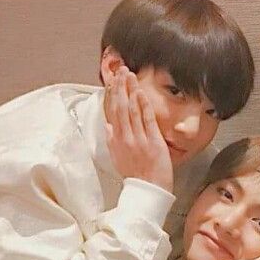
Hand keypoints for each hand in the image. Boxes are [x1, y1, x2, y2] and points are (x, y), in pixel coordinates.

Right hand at [105, 67, 172, 192]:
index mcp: (116, 141)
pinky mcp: (153, 141)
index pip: (112, 113)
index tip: (112, 81)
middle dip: (120, 87)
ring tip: (129, 74)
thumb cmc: (135, 175)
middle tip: (120, 70)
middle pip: (120, 108)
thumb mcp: (118, 158)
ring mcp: (139, 139)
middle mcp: (125, 138)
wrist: (148, 189)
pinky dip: (143, 105)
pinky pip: (146, 119)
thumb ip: (111, 140)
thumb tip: (107, 126)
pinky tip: (140, 92)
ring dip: (130, 90)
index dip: (112, 95)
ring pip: (132, 110)